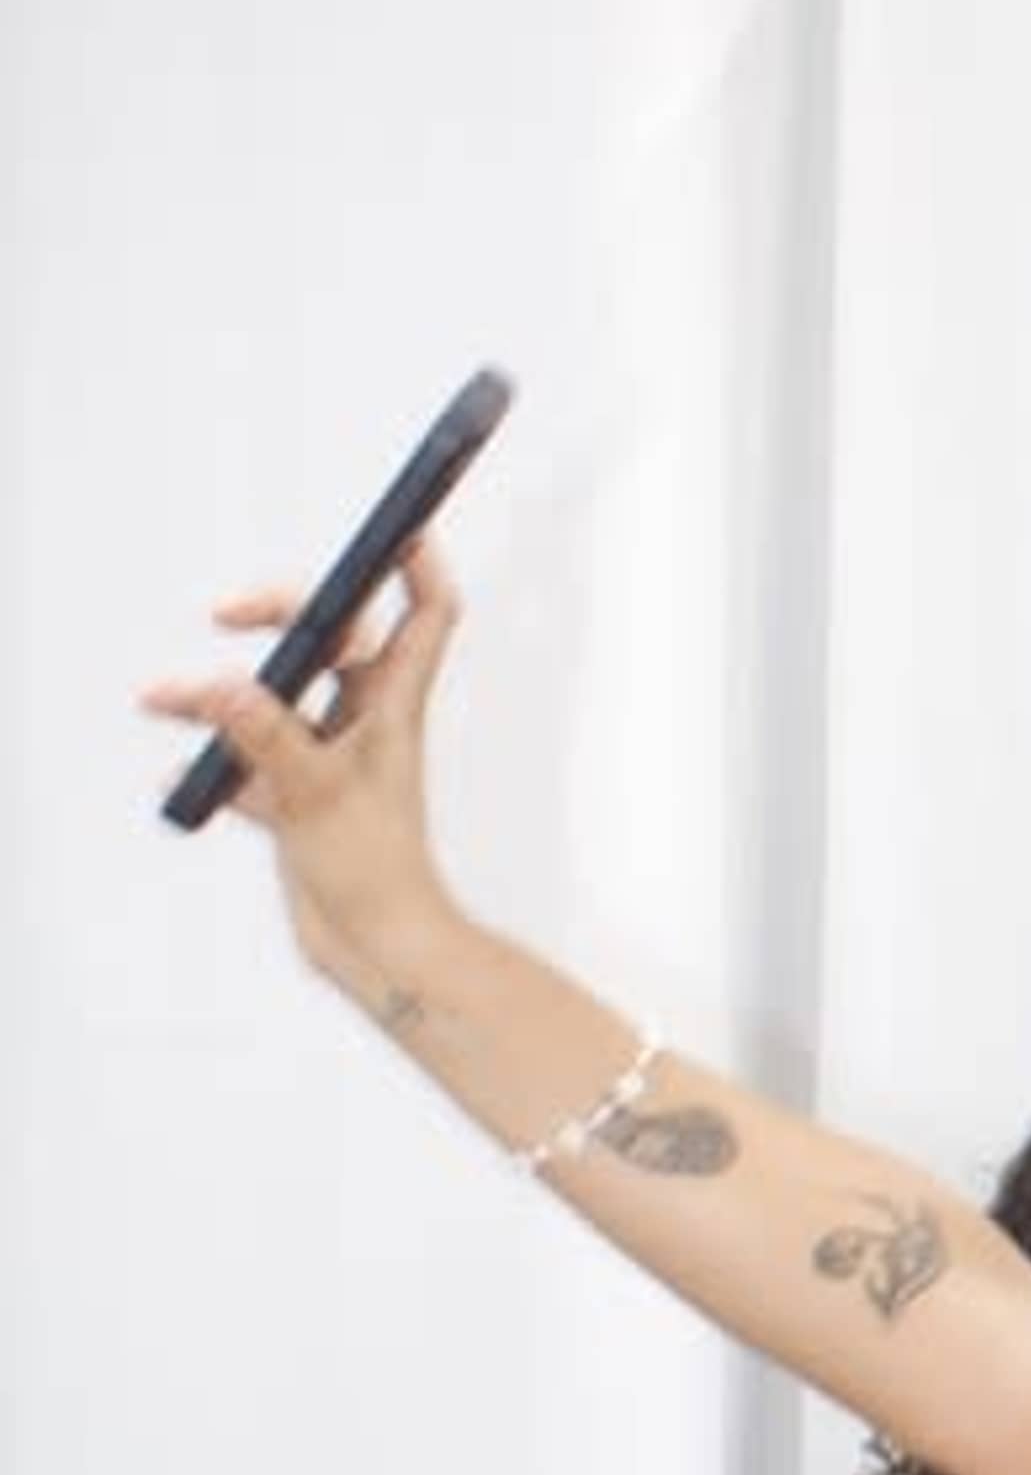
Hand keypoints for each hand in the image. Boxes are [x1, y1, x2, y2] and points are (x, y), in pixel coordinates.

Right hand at [142, 540, 467, 1014]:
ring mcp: (331, 757)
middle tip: (225, 613)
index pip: (425, 612)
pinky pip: (248, 763)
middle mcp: (367, 721)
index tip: (398, 523)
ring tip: (161, 700)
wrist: (379, 951)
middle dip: (278, 612)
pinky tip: (182, 778)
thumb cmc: (376, 873)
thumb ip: (266, 737)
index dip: (416, 562)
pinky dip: (215, 764)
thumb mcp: (314, 794)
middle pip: (330, 636)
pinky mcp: (300, 798)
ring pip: (275, 699)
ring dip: (219, 695)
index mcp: (394, 704)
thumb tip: (220, 686)